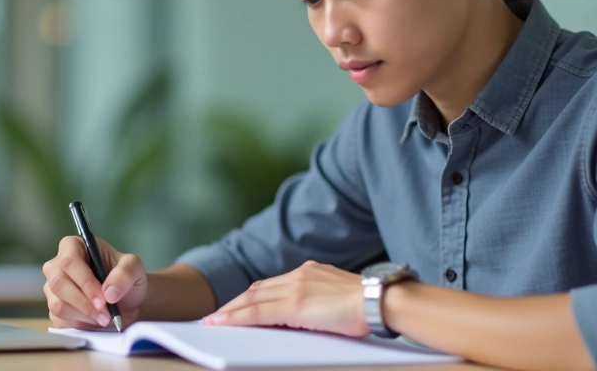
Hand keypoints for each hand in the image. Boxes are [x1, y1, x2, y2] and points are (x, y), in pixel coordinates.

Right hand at [42, 236, 147, 329]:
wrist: (125, 301)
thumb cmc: (126, 278)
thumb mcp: (135, 268)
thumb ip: (126, 273)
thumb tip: (109, 292)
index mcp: (74, 246)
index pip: (70, 261)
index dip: (86, 282)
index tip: (104, 299)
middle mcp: (57, 265)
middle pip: (59, 283)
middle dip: (85, 303)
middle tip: (106, 314)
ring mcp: (52, 288)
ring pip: (58, 304)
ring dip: (84, 315)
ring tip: (105, 318)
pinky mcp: (53, 308)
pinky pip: (59, 319)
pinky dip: (80, 323)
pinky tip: (95, 320)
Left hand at [202, 260, 368, 336]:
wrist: (382, 301)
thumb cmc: (370, 306)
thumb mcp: (339, 298)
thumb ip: (319, 303)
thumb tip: (309, 317)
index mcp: (311, 272)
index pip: (272, 284)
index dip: (252, 296)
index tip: (238, 305)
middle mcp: (300, 275)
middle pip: (257, 289)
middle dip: (235, 303)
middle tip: (217, 316)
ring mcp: (296, 288)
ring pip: (252, 299)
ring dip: (230, 311)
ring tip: (214, 322)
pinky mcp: (294, 304)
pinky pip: (257, 312)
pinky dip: (237, 318)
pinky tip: (223, 324)